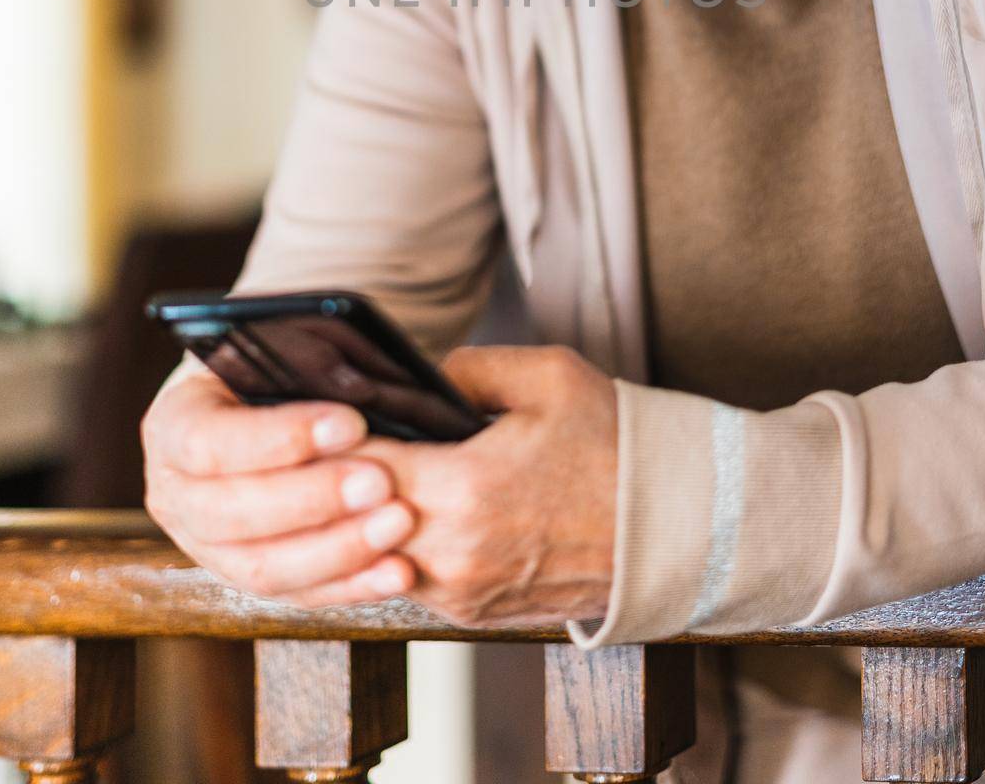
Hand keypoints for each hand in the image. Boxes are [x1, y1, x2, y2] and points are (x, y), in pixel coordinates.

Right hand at [141, 371, 417, 601]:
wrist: (266, 399)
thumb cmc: (280, 363)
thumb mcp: (282, 344)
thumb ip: (302, 361)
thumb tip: (354, 383)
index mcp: (175, 422)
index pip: (210, 440)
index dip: (279, 438)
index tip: (352, 422)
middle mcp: (175, 492)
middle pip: (231, 514)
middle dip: (313, 499)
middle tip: (383, 481)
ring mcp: (207, 545)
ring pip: (262, 567)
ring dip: (337, 549)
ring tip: (399, 522)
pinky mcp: (251, 577)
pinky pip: (298, 595)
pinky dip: (352, 585)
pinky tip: (400, 570)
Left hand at [272, 345, 618, 629]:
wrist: (673, 528)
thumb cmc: (614, 446)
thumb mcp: (547, 377)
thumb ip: (468, 369)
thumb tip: (417, 379)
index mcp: (466, 489)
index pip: (355, 467)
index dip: (324, 439)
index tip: (310, 414)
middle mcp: (454, 554)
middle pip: (351, 520)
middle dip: (331, 482)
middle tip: (312, 443)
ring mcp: (462, 593)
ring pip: (372, 557)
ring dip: (359, 521)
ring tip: (351, 476)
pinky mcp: (473, 615)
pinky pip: (408, 578)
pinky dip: (393, 548)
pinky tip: (395, 511)